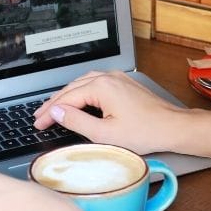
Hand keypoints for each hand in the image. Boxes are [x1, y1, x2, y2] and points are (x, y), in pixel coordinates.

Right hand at [33, 70, 210, 159]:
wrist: (172, 127)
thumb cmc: (145, 132)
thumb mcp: (104, 133)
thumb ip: (77, 121)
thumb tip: (57, 112)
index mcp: (102, 87)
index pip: (67, 99)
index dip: (50, 113)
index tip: (38, 124)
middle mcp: (109, 77)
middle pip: (72, 87)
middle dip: (54, 102)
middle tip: (39, 116)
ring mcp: (117, 78)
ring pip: (83, 83)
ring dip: (66, 95)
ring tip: (53, 109)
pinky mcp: (124, 83)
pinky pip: (95, 83)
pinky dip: (81, 92)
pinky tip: (77, 100)